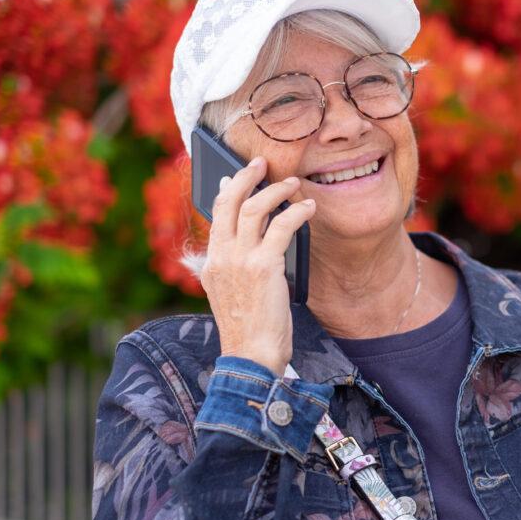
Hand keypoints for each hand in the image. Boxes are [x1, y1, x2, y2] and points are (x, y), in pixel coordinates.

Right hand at [200, 156, 314, 375]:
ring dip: (275, 190)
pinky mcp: (263, 266)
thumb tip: (245, 243)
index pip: (215, 215)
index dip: (226, 191)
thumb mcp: (232, 294)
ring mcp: (239, 260)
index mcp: (211, 263)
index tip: (235, 176)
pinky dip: (297, 212)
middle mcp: (221, 256)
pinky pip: (281, 227)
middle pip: (229, 201)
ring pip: (254, 208)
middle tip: (262, 163)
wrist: (250, 356)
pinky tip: (309, 208)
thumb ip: (233, 267)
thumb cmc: (249, 329)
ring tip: (292, 183)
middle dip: (246, 176)